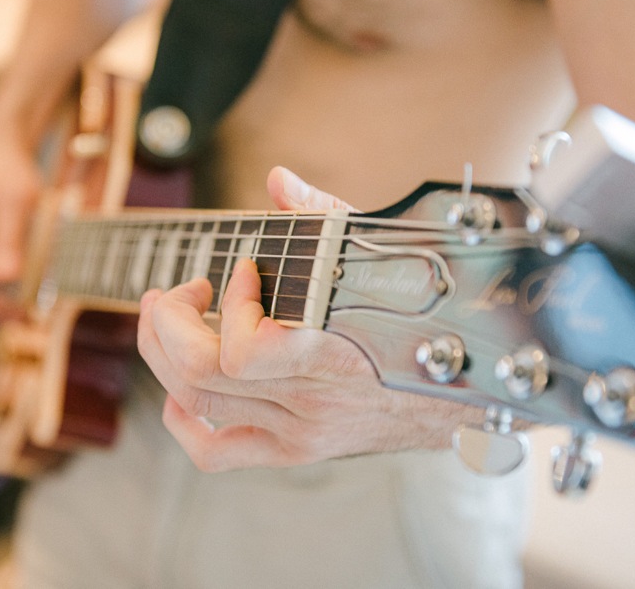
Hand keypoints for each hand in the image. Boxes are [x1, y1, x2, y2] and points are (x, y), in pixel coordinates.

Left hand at [137, 167, 479, 471]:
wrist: (468, 386)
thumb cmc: (427, 311)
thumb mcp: (383, 251)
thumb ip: (325, 215)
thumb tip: (278, 182)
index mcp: (335, 356)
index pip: (244, 353)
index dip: (230, 304)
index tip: (245, 268)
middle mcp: (312, 405)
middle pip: (200, 374)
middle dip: (170, 321)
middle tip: (179, 290)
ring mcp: (301, 433)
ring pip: (197, 403)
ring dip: (165, 354)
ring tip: (172, 319)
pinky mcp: (296, 449)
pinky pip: (217, 452)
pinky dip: (184, 422)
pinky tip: (181, 393)